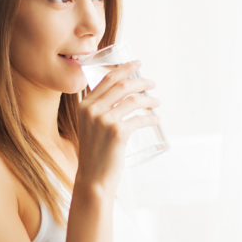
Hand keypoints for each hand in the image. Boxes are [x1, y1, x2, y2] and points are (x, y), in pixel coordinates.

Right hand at [75, 60, 160, 199]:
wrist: (93, 177)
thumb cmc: (94, 153)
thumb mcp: (90, 126)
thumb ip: (99, 110)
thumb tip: (122, 96)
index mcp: (85, 106)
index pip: (107, 79)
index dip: (124, 68)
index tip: (136, 64)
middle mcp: (92, 110)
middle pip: (122, 85)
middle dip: (141, 81)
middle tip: (152, 83)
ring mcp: (105, 121)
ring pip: (133, 100)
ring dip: (149, 99)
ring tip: (157, 102)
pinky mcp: (118, 133)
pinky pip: (140, 119)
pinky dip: (151, 117)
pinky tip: (155, 119)